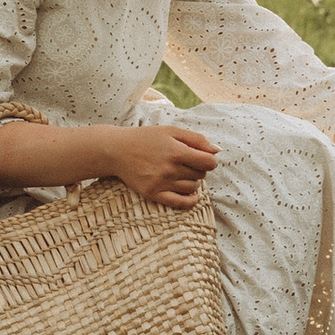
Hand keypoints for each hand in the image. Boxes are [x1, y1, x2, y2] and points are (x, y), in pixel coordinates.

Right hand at [104, 123, 221, 210]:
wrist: (117, 150)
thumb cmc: (146, 138)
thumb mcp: (171, 131)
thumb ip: (196, 139)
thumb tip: (218, 150)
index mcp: (176, 151)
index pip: (209, 162)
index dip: (209, 159)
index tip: (202, 157)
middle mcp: (169, 169)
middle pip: (201, 175)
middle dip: (198, 169)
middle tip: (187, 163)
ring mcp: (161, 183)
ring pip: (193, 188)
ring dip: (193, 181)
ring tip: (181, 173)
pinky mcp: (153, 194)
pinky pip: (180, 203)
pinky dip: (191, 201)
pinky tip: (194, 196)